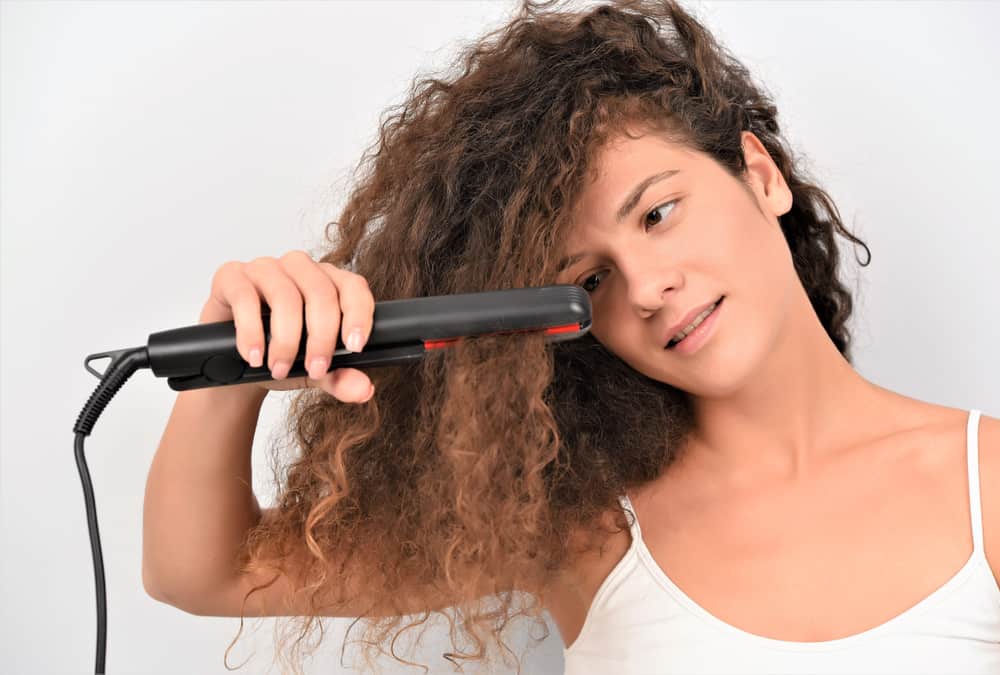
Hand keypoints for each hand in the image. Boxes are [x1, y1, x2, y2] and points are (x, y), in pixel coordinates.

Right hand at [199, 251, 375, 402]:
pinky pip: (245, 297)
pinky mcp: (232, 276)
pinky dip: (251, 332)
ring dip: (285, 339)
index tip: (354, 347)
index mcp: (328, 282)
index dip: (358, 315)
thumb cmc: (279, 355)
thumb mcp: (312, 372)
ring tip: (279, 369)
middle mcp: (299, 268)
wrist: (234, 363)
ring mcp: (265, 268)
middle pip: (321, 293)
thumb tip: (364, 389)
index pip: (354, 287)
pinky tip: (254, 356)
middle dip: (321, 337)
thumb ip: (339, 378)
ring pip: (286, 295)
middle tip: (314, 369)